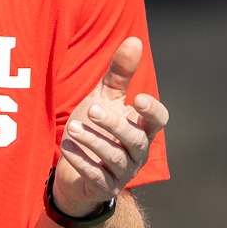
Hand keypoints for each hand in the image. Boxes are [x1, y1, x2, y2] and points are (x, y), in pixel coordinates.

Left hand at [52, 37, 168, 216]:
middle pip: (135, 139)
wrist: (76, 172)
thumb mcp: (105, 98)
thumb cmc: (96, 129)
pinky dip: (82, 162)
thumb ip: (120, 73)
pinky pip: (96, 176)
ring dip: (94, 141)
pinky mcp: (104, 187)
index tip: (140, 99)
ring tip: (73, 127)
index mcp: (142, 128)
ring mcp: (122, 172)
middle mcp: (137, 152)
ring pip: (115, 158)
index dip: (153, 111)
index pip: (159, 121)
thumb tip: (134, 40)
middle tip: (92, 109)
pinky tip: (67, 148)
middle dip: (114, 124)